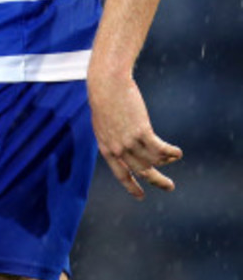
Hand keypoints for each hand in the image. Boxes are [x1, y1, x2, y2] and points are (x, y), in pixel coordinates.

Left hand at [87, 70, 181, 199]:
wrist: (106, 83)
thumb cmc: (104, 97)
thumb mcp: (103, 121)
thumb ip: (112, 136)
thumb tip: (124, 145)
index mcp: (106, 148)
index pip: (120, 173)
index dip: (131, 186)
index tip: (140, 196)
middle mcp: (118, 149)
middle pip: (141, 172)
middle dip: (157, 181)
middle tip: (169, 186)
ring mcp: (129, 142)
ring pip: (154, 161)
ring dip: (167, 161)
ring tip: (174, 157)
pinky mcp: (142, 132)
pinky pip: (161, 149)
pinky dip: (171, 152)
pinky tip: (178, 152)